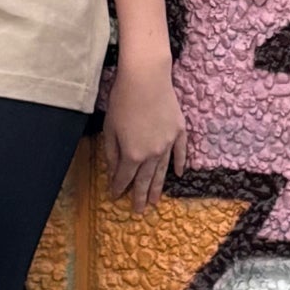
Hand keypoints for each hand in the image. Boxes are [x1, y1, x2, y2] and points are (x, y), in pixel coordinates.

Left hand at [101, 54, 187, 210]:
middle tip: (138, 211)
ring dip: (158, 187)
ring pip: (162, 171)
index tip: (115, 197)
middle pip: (145, 179)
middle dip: (139, 195)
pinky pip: (180, 152)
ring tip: (154, 201)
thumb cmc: (122, 100)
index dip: (119, 188)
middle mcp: (152, 153)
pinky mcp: (179, 131)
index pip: (125, 177)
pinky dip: (179, 164)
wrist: (146, 78)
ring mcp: (168, 143)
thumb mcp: (110, 128)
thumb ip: (112, 153)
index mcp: (133, 154)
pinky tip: (177, 174)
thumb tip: (114, 171)